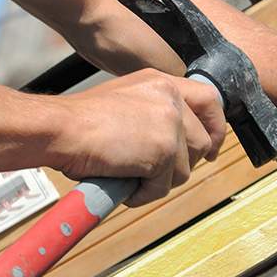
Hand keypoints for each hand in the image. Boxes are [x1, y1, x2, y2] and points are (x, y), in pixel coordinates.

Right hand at [53, 69, 227, 206]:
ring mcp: (170, 124)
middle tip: (156, 173)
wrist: (61, 128)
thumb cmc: (79, 122)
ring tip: (128, 176)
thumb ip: (152, 113)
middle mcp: (171, 98)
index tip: (212, 147)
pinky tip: (123, 185)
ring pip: (185, 169)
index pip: (208, 100)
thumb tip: (174, 144)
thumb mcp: (125, 101)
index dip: (215, 127)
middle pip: (202, 142)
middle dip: (184, 164)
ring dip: (158, 181)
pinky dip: (142, 194)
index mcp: (161, 82)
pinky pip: (163, 186)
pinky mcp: (165, 150)